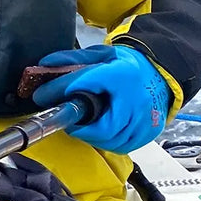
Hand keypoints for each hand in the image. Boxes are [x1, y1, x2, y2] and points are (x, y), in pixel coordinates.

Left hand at [32, 46, 170, 153]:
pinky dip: (108, 142)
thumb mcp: (100, 54)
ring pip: (112, 140)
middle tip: (69, 121)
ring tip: (83, 127)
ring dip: (92, 136)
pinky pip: (124, 146)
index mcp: (121, 75)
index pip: (84, 84)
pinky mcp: (149, 131)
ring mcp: (146, 118)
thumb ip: (73, 59)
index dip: (58, 90)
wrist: (160, 72)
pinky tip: (100, 133)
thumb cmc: (126, 65)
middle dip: (80, 128)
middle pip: (102, 126)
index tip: (41, 96)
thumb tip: (45, 63)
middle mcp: (136, 99)